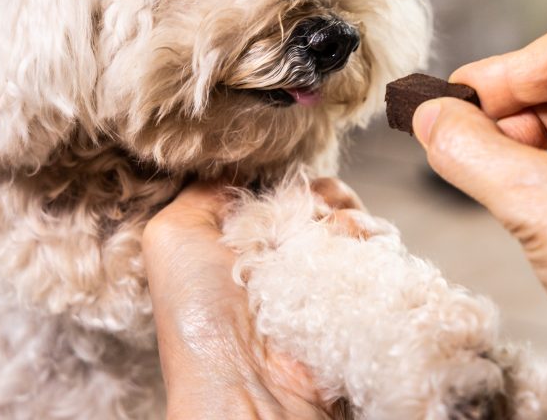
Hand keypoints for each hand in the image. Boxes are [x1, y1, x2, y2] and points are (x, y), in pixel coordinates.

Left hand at [142, 178, 363, 419]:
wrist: (246, 381)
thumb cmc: (200, 315)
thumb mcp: (172, 235)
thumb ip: (202, 190)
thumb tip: (235, 166)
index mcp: (240, 244)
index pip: (276, 190)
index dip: (283, 177)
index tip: (284, 178)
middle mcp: (283, 259)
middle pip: (318, 199)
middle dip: (318, 193)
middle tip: (309, 208)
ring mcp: (322, 277)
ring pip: (350, 219)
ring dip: (342, 213)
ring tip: (326, 230)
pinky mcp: (355, 295)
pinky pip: (374, 248)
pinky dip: (365, 237)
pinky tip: (347, 243)